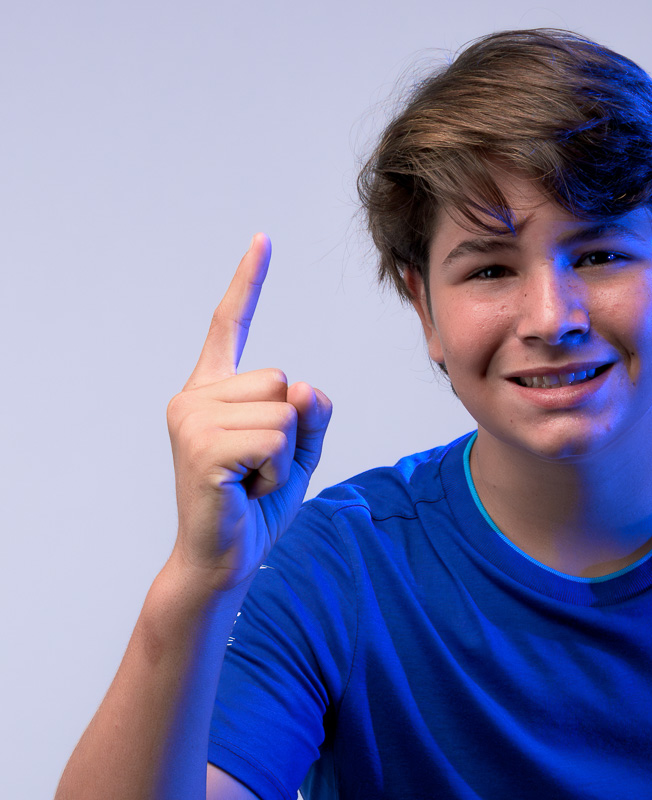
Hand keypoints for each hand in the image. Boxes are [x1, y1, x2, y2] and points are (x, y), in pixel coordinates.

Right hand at [165, 233, 332, 589]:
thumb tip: (303, 386)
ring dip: (283, 456)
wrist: (223, 560)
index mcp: (213, 391)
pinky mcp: (202, 445)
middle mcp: (195, 396)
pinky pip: (275, 438)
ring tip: (250, 481)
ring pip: (282, 411)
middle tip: (257, 470)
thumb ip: (312, 413)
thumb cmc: (256, 507)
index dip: (248, 282)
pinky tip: (245, 489)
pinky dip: (276, 471)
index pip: (229, 326)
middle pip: (282, 380)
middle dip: (290, 432)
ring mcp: (192, 417)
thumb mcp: (299, 453)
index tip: (264, 239)